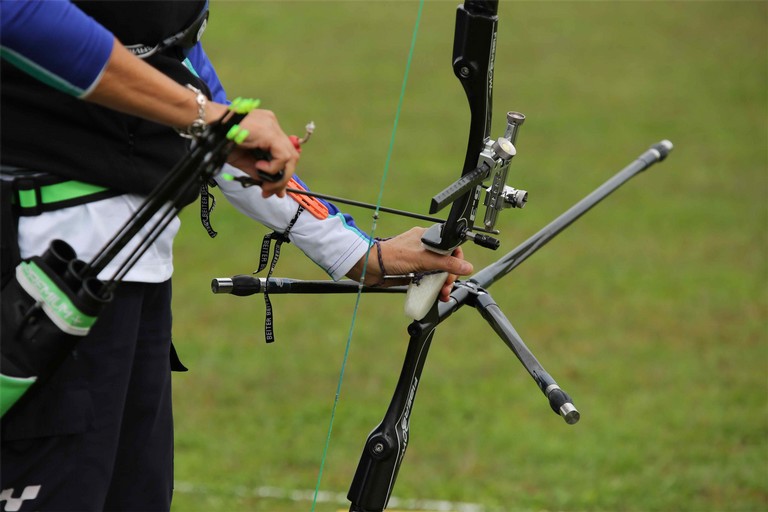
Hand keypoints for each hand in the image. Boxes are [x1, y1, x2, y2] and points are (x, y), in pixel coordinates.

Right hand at [211, 105, 298, 197]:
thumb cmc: (220, 140)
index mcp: (267, 131)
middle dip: (283, 178)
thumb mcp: (243, 160)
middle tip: (270, 192)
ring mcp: (272, 126)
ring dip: (279, 177)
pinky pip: (282, 155)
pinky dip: (274, 168)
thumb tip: (271, 187)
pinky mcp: (269, 132)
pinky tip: (259, 168)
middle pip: (291, 156)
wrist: (208, 127)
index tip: (274, 190)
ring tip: (265, 185)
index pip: (285, 154)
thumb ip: (258, 171)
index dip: (283, 174)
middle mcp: (273, 126)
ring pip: (290, 157)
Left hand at [348, 227, 473, 301]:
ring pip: (437, 273)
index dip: (456, 260)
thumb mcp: (423, 259)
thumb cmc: (391, 256)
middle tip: (446, 285)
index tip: (455, 271)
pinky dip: (433, 288)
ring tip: (443, 294)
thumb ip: (446, 263)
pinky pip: (428, 281)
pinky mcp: (412, 273)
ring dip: (443, 284)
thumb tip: (467, 267)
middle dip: (449, 276)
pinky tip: (436, 295)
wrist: (369, 268)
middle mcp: (424, 248)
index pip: (450, 247)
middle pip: (446, 262)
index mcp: (427, 237)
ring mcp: (418, 261)